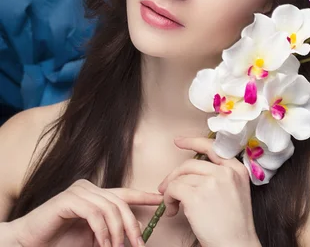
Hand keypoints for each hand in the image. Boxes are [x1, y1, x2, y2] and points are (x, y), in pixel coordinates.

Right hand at [9, 178, 162, 246]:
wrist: (29, 243)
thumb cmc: (60, 242)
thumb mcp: (93, 238)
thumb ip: (111, 232)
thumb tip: (137, 231)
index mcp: (96, 195)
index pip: (125, 193)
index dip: (144, 196)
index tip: (161, 201)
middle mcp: (88, 188)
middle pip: (121, 203)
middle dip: (132, 226)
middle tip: (138, 245)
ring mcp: (78, 192)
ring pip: (110, 208)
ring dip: (117, 233)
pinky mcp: (67, 200)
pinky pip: (94, 213)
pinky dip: (102, 232)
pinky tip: (103, 245)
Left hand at [158, 136, 259, 246]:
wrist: (236, 246)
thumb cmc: (234, 226)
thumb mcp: (237, 191)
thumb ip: (222, 176)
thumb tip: (192, 172)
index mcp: (237, 169)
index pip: (212, 147)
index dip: (193, 142)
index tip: (179, 141)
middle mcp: (225, 172)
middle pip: (190, 164)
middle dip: (174, 175)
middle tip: (165, 188)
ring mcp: (211, 182)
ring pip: (180, 177)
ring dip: (170, 191)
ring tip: (172, 206)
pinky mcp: (196, 195)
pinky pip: (173, 189)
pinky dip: (167, 199)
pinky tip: (171, 210)